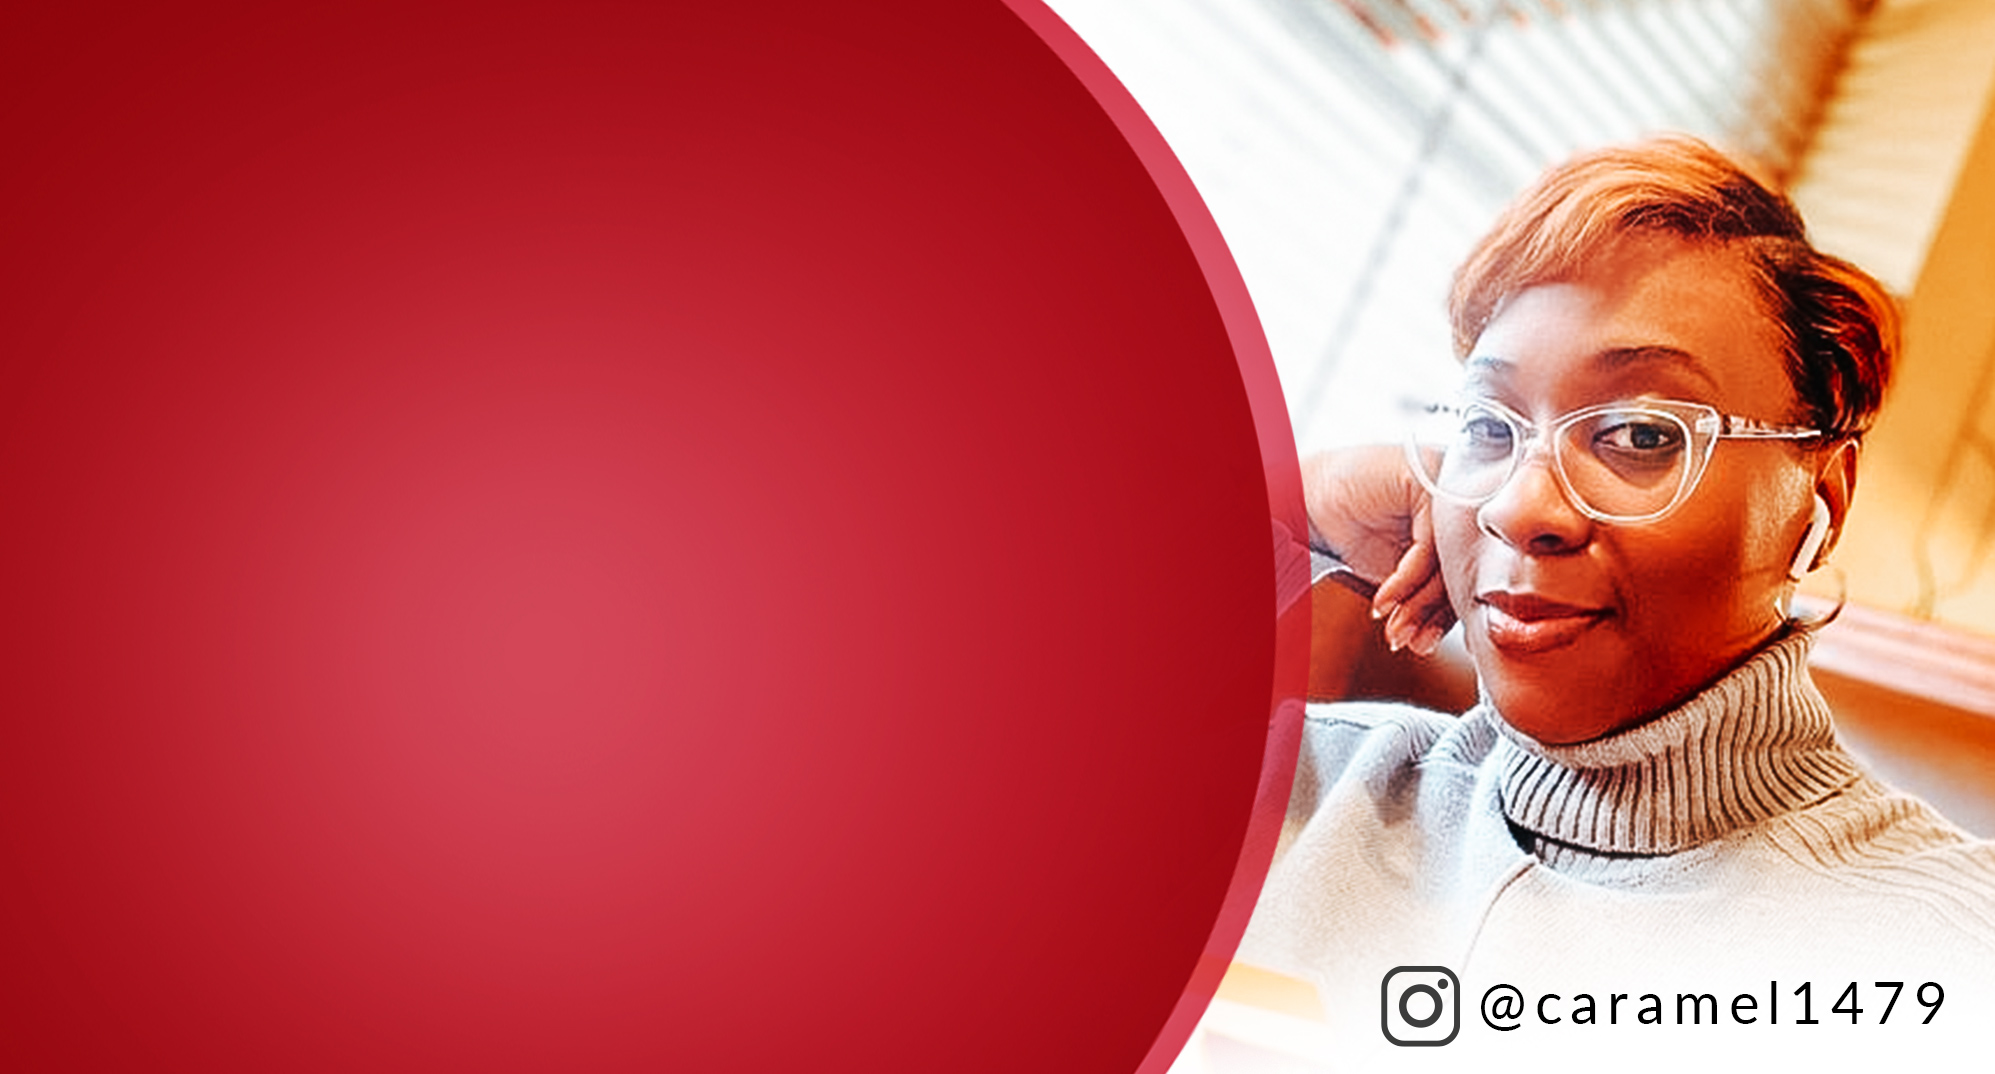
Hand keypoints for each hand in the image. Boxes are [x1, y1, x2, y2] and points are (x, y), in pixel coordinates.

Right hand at [1302, 446, 1454, 655]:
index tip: (1421, 646)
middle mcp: (1462, 503)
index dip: (1445, 618)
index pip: (1467, 576)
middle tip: (1408, 643)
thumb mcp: (1398, 571)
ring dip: (1417, 606)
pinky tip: (1381, 604)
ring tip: (1394, 633)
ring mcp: (1448, 490)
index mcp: (1462, 521)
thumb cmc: (1353, 530)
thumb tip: (1472, 642)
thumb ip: (1432, 592)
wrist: (1307, 497)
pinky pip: (1426, 546)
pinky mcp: (1426, 485)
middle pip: (1459, 570)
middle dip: (1430, 616)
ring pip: (1446, 562)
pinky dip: (1403, 583)